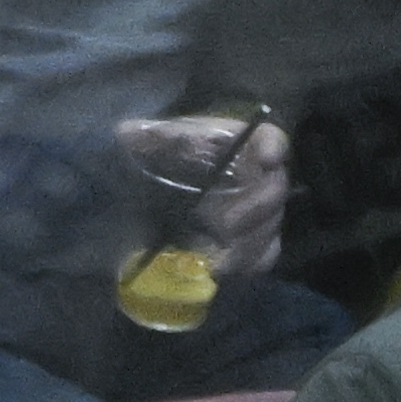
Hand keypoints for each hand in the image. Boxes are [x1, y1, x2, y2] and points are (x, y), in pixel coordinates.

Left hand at [123, 115, 291, 278]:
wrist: (162, 191)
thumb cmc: (163, 159)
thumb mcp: (153, 143)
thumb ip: (148, 137)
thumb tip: (126, 132)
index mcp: (237, 145)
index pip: (269, 137)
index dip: (273, 146)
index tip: (267, 160)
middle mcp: (256, 176)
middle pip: (274, 189)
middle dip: (256, 209)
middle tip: (226, 225)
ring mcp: (260, 210)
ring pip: (272, 226)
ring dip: (252, 243)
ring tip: (223, 258)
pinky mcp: (256, 239)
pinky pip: (267, 254)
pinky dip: (251, 263)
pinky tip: (226, 269)